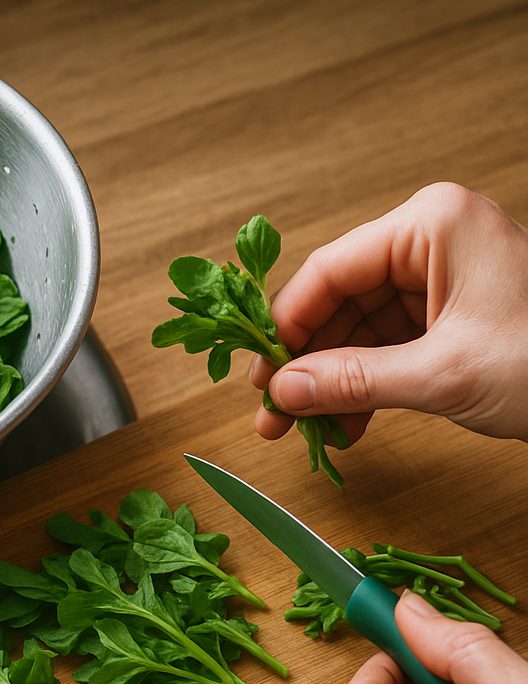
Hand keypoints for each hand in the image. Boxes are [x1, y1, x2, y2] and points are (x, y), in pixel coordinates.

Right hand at [251, 182, 527, 446]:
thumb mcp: (444, 374)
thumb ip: (354, 380)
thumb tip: (284, 391)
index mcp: (431, 226)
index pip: (328, 271)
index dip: (285, 328)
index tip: (260, 376)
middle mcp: (430, 244)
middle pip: (337, 303)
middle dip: (305, 364)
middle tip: (274, 414)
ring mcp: (440, 279)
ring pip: (357, 330)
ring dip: (330, 384)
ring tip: (309, 431)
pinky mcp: (449, 316)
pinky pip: (386, 348)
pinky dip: (363, 387)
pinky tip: (346, 426)